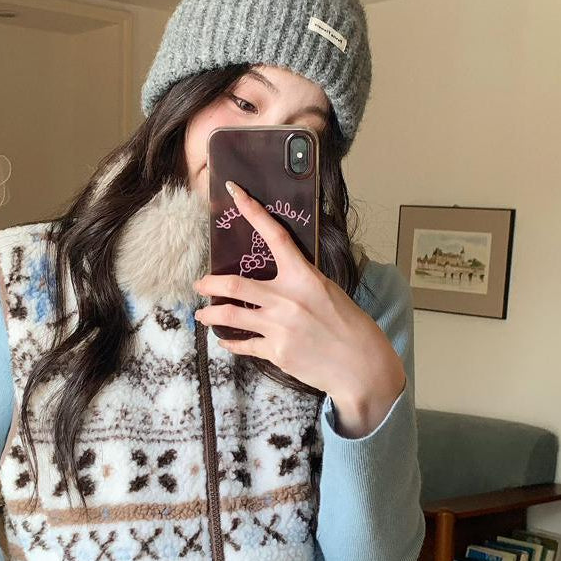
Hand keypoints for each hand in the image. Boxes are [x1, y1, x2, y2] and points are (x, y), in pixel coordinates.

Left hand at [192, 179, 406, 435]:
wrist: (361, 367)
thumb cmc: (351, 328)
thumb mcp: (330, 293)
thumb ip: (301, 283)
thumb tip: (280, 278)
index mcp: (304, 277)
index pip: (275, 236)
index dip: (252, 211)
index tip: (234, 193)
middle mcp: (287, 299)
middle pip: (235, 285)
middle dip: (210, 284)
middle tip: (199, 285)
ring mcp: (279, 327)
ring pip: (231, 316)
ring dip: (211, 315)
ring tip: (202, 316)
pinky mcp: (276, 352)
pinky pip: (243, 345)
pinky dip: (231, 343)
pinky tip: (225, 341)